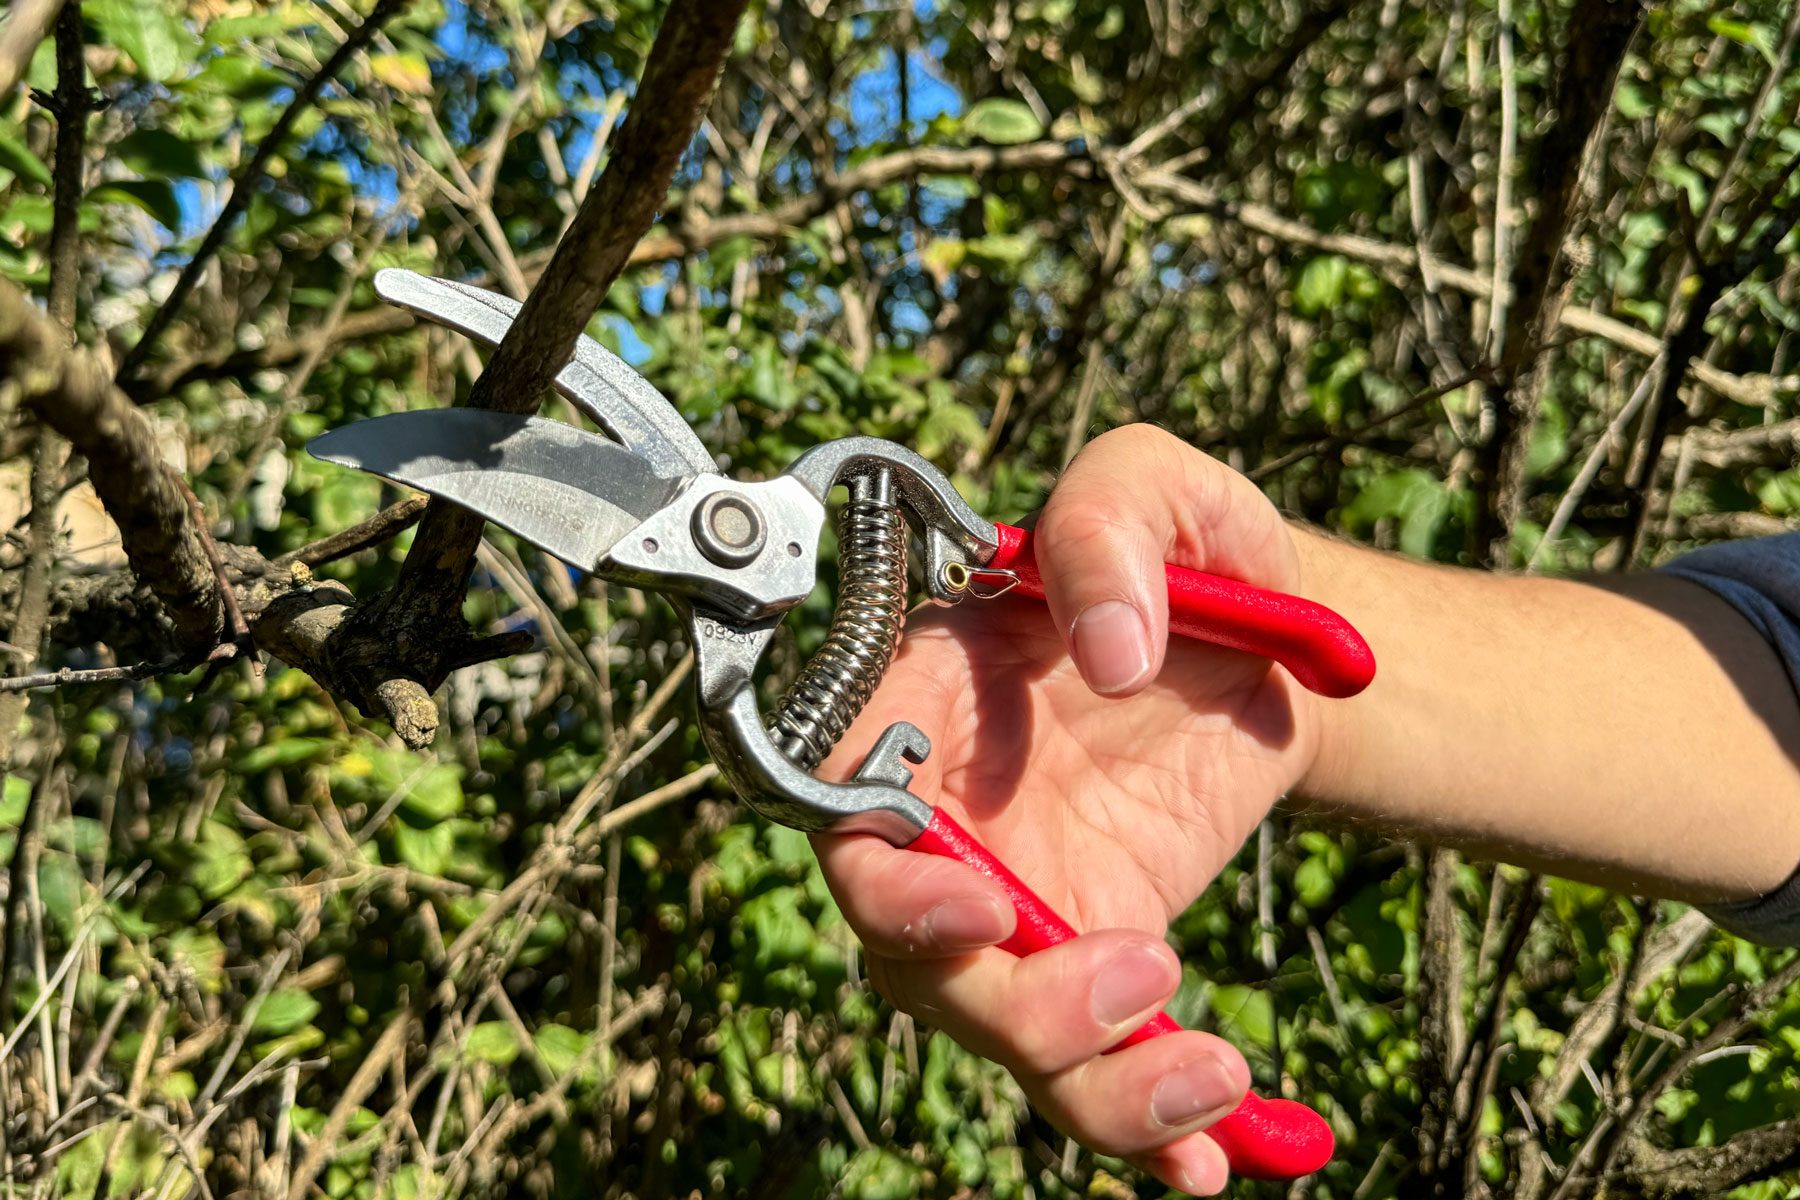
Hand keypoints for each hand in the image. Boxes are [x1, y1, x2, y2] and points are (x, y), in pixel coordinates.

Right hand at [815, 426, 1323, 1193]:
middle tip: (1143, 969)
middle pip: (914, 960)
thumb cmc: (1186, 549)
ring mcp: (1023, 901)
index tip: (983, 901)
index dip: (888, 882)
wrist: (1273, 640)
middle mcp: (952, 821)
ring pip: (1002, 1036)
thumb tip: (1111, 655)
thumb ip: (1109, 530)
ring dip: (1091, 1083)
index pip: (846, 814)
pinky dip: (1146, 1127)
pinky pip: (1095, 1069)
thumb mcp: (1158, 487)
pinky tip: (1217, 1154)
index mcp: (924, 705)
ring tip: (1211, 1069)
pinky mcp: (1101, 954)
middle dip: (1012, 1004)